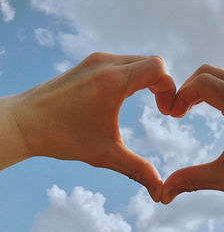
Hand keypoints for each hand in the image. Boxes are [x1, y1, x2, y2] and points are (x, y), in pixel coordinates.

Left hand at [8, 53, 175, 201]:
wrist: (24, 122)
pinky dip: (134, 75)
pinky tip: (127, 96)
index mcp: (113, 81)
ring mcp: (97, 60)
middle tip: (161, 109)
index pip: (159, 67)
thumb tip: (160, 193)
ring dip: (149, 80)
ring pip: (139, 61)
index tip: (165, 112)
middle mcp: (106, 63)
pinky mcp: (90, 62)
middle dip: (163, 85)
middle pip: (153, 62)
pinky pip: (124, 62)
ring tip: (148, 102)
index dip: (170, 88)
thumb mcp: (104, 154)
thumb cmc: (61, 137)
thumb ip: (137, 170)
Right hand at [162, 64, 223, 204]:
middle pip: (207, 72)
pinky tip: (212, 108)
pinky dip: (216, 89)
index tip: (172, 115)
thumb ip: (192, 179)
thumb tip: (163, 192)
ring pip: (220, 75)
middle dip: (187, 89)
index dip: (180, 95)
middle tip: (178, 112)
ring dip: (201, 88)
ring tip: (189, 110)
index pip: (201, 82)